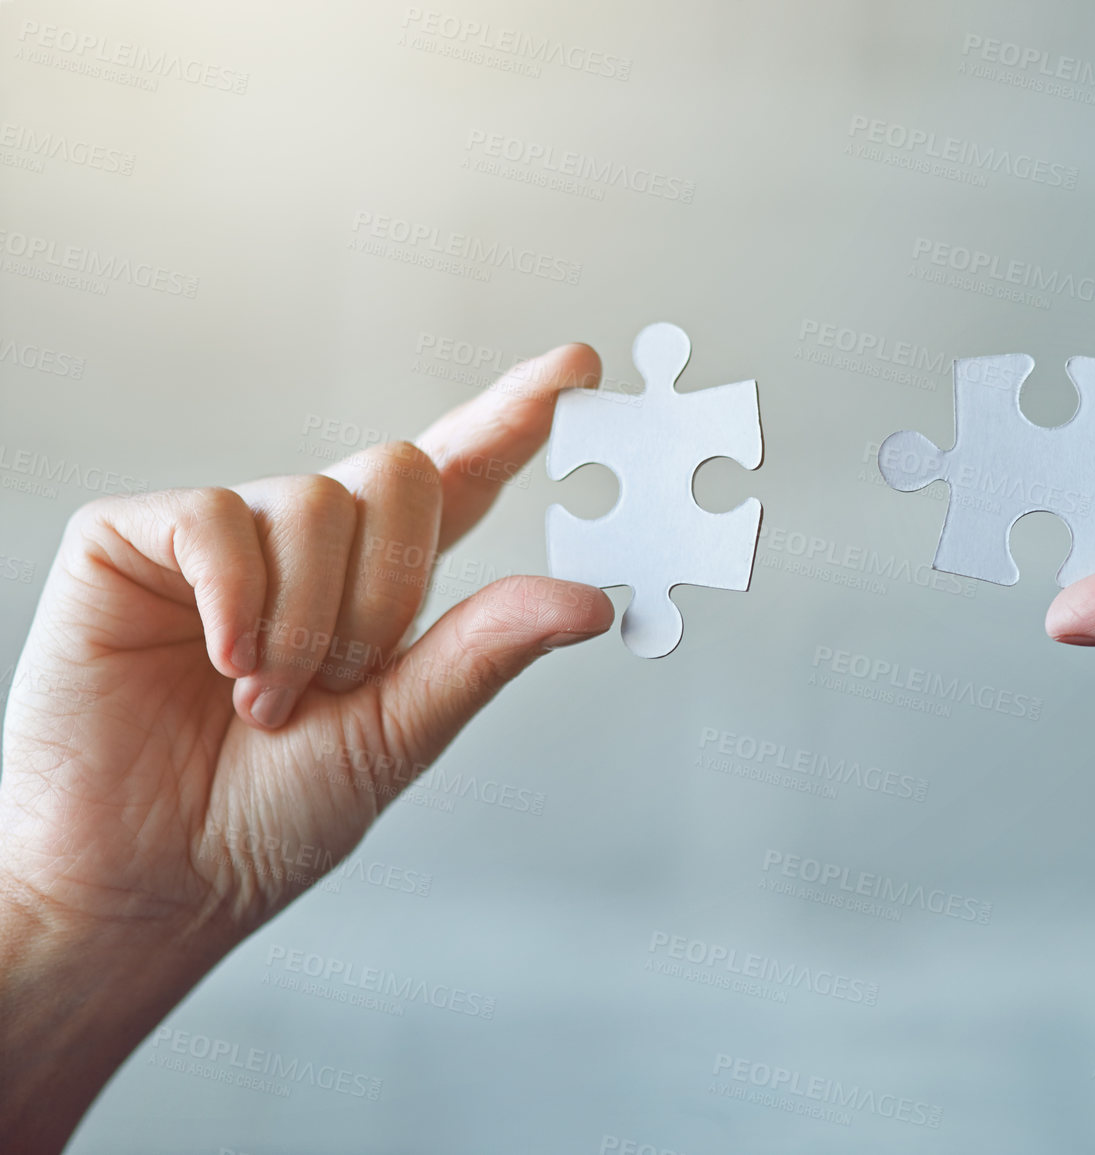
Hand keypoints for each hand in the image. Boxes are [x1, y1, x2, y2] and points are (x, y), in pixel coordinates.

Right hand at [0, 345, 612, 1153]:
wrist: (145, 880)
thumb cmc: (265, 818)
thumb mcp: (399, 731)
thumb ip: (485, 650)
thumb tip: (588, 600)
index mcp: (377, 585)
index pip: (459, 479)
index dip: (514, 417)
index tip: (577, 369)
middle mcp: (306, 546)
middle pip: (401, 472)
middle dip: (392, 587)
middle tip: (341, 681)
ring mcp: (222, 536)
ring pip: (320, 498)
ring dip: (310, 620)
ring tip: (267, 699)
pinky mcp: (134, 538)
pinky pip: (217, 515)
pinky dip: (237, 598)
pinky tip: (221, 661)